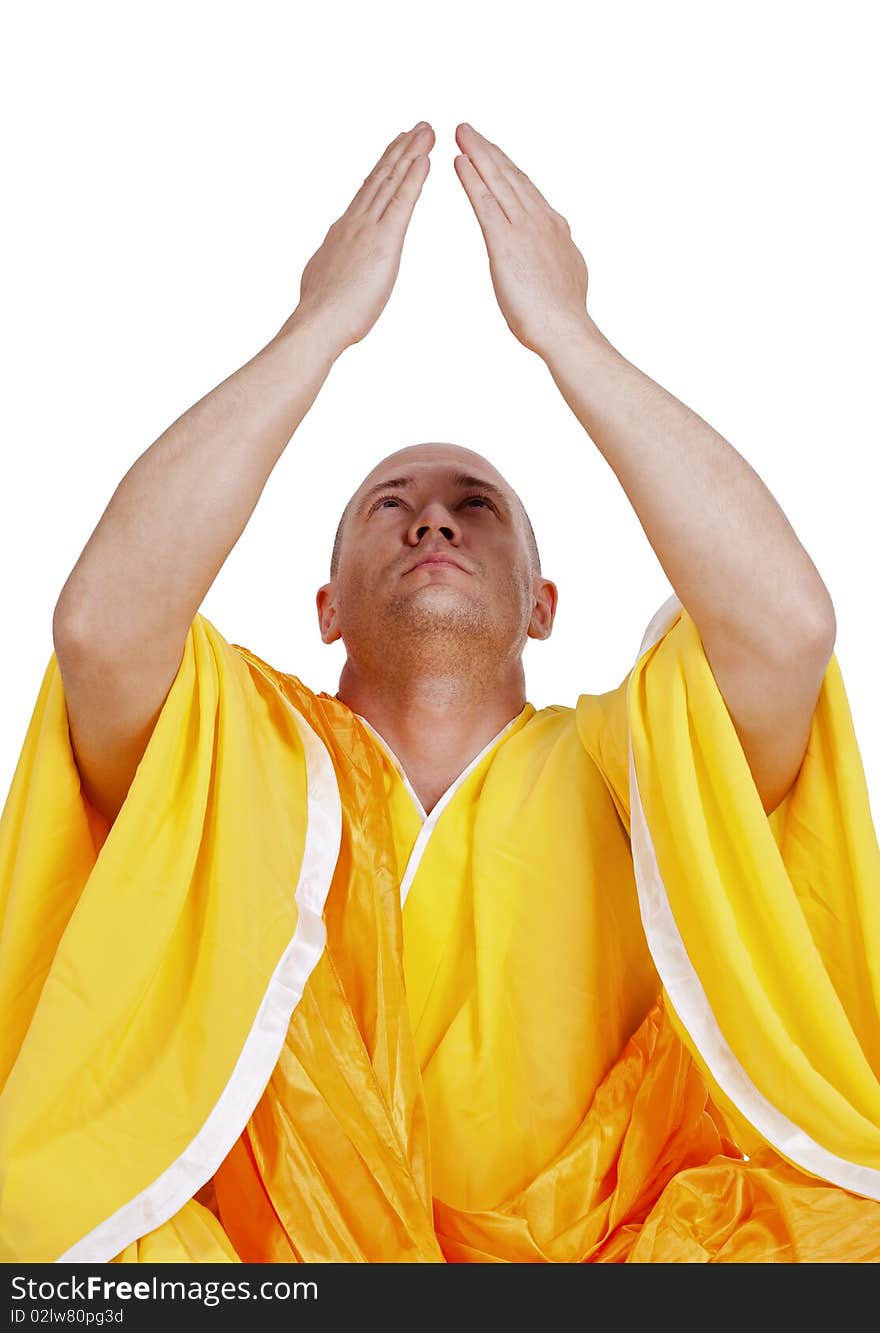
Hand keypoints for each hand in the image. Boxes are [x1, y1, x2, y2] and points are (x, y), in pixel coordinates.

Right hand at [292, 121, 434, 352]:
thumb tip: (333, 260)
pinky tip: (424, 159)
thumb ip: (335, 262)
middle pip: (381, 177)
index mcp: (344, 231)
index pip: (368, 192)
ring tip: (425, 131)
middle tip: (418, 127)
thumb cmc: (326, 314)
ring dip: (410, 154)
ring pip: (391, 181)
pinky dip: (413, 178)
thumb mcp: (327, 277)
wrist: (319, 322)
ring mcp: (367, 228)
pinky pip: (401, 202)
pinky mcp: (383, 241)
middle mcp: (355, 222)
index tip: (397, 148)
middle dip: (400, 150)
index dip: (384, 167)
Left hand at [453, 123, 590, 360]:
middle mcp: (539, 219)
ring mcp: (523, 228)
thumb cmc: (562, 314)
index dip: (505, 167)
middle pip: (510, 176)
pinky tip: (458, 162)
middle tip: (467, 130)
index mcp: (552, 227)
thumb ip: (557, 255)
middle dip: (488, 150)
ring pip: (497, 181)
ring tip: (459, 134)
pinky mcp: (506, 242)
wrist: (565, 329)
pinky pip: (485, 202)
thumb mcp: (566, 273)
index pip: (525, 189)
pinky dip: (471, 179)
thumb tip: (559, 251)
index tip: (490, 151)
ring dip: (477, 154)